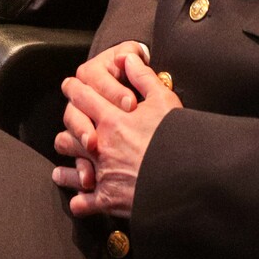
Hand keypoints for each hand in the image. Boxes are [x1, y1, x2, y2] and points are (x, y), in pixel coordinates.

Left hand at [55, 54, 178, 217]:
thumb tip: (128, 57)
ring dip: (68, 164)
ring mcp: (102, 173)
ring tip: (66, 166)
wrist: (192, 179)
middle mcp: (101, 145)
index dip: (75, 88)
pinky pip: (84, 202)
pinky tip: (81, 199)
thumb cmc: (179, 140)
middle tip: (73, 125)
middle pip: (69, 129)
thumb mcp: (165, 101)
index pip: (80, 96)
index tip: (72, 86)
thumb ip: (143, 77)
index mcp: (111, 119)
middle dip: (70, 125)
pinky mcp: (108, 199)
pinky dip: (81, 201)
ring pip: (70, 163)